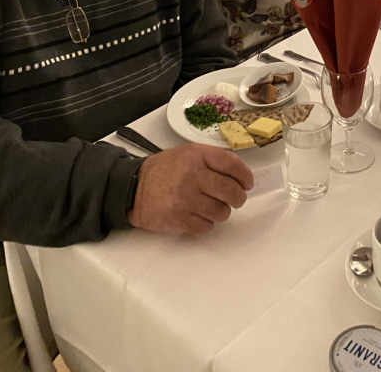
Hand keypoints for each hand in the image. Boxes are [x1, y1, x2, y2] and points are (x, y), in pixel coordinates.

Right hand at [128, 143, 253, 234]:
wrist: (133, 188)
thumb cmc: (164, 169)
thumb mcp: (188, 153)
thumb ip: (212, 160)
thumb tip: (239, 175)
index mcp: (196, 156)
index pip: (231, 164)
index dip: (245, 176)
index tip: (247, 183)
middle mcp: (192, 176)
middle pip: (231, 191)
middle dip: (238, 197)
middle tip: (236, 198)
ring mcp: (185, 199)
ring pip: (221, 211)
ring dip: (222, 211)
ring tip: (213, 207)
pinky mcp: (178, 219)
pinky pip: (206, 226)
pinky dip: (207, 223)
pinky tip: (199, 216)